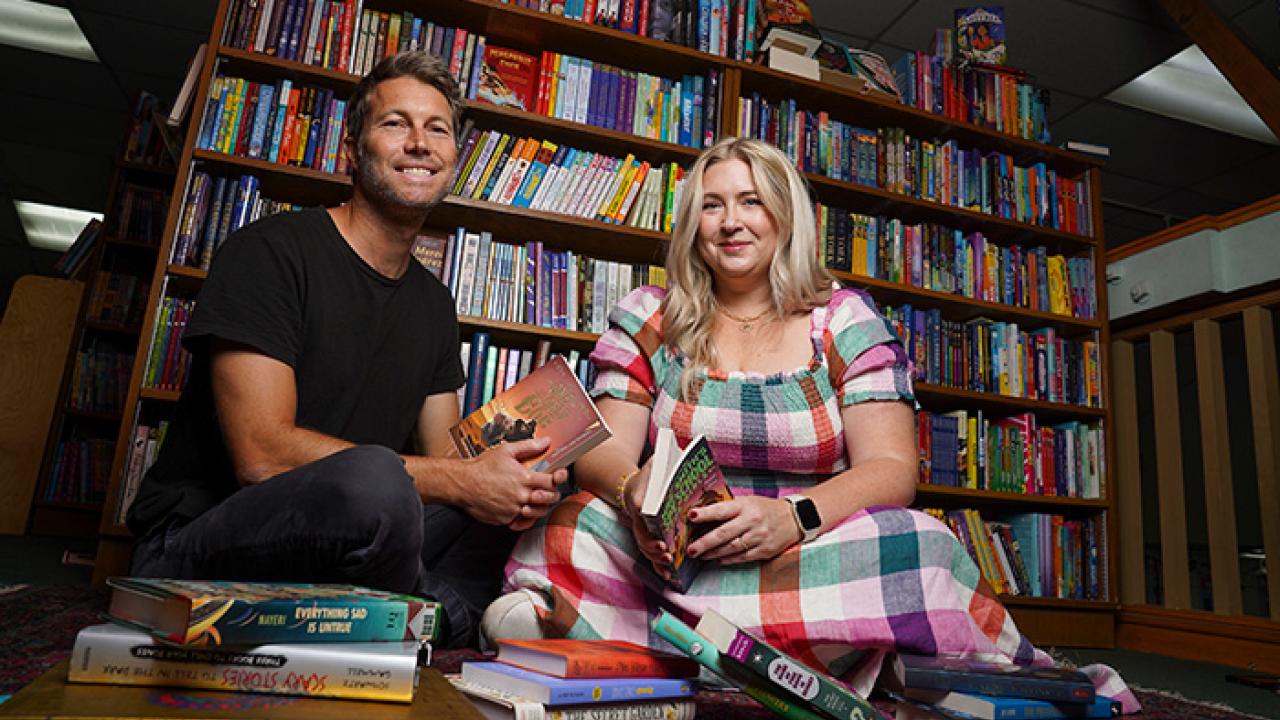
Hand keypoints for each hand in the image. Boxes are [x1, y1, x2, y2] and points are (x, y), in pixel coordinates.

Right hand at [458, 437, 566, 530]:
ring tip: (536, 500)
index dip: (557, 479)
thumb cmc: (482, 467)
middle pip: (548, 499)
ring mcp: (513, 509)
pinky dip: (525, 518)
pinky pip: (522, 522)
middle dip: (552, 494)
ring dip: (540, 507)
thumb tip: (546, 441)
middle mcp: (520, 495)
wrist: (463, 484)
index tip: (556, 477)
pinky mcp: (505, 519)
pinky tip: (524, 511)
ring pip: (538, 513)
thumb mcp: (506, 451)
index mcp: (524, 478)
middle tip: (549, 490)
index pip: (551, 482)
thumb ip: (529, 446)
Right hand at [618, 462, 673, 581]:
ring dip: (656, 558)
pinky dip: (658, 566)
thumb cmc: (650, 474)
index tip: (656, 525)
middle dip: (653, 545)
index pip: (640, 509)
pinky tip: (669, 575)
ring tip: (669, 563)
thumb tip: (680, 453)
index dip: (647, 518)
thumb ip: (663, 460)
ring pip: (645, 548)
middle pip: (641, 535)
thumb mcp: (655, 463)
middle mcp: (637, 517)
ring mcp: (640, 530)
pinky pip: (651, 555)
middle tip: (666, 551)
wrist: (634, 486)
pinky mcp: (646, 538)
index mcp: (639, 498)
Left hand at [686, 496, 801, 564]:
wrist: (794, 518)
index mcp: (745, 506)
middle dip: (704, 543)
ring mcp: (759, 537)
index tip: (691, 516)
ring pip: (731, 548)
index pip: (721, 510)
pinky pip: (742, 557)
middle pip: (723, 534)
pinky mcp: (765, 550)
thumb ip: (729, 509)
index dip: (705, 513)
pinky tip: (718, 560)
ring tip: (701, 555)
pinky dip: (729, 559)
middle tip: (690, 549)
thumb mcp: (748, 502)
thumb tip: (702, 517)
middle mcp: (752, 521)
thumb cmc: (765, 509)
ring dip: (714, 553)